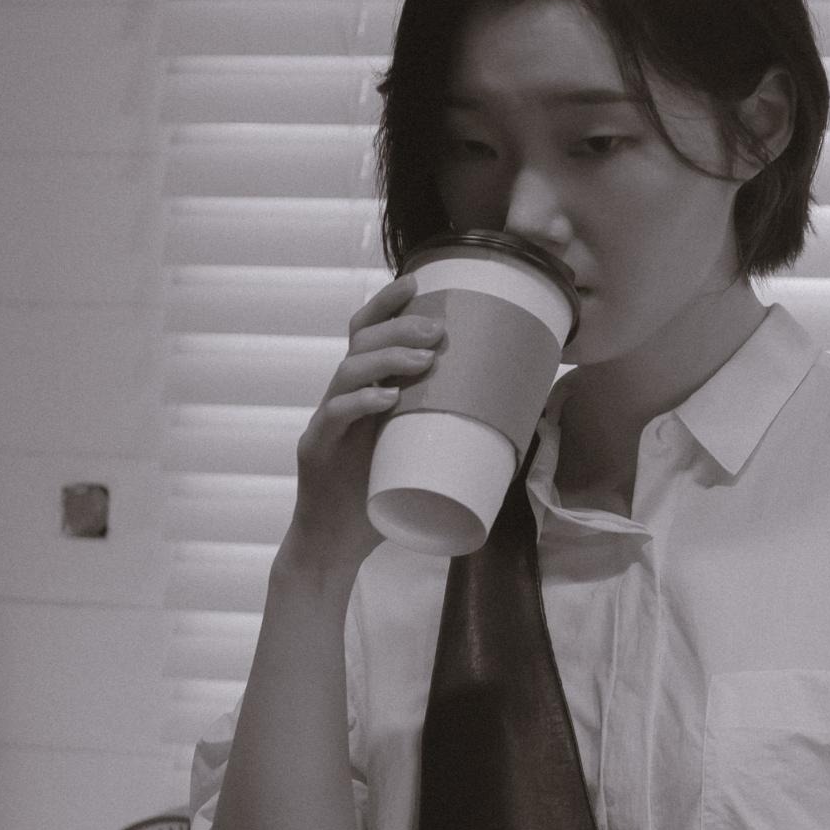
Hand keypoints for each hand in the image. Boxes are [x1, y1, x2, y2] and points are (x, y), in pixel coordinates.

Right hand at [284, 272, 447, 578]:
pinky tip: (388, 399)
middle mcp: (340, 398)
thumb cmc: (378, 499)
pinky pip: (334, 415)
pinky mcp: (316, 450)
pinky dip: (362, 402)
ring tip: (424, 359)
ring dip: (388, 359)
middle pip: (360, 343)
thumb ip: (446, 431)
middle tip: (438, 330)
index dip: (387, 303)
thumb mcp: (417, 456)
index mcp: (362, 392)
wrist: (334, 547)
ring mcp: (325, 422)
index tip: (420, 281)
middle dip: (399, 327)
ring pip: (347, 371)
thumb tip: (514, 418)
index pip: (366, 333)